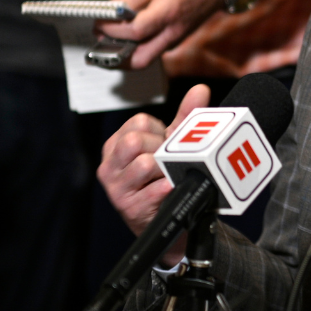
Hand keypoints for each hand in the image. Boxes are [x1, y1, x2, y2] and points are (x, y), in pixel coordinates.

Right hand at [97, 84, 210, 240]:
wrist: (167, 221)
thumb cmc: (162, 178)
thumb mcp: (171, 146)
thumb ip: (185, 117)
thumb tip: (200, 89)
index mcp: (115, 145)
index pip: (138, 122)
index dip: (160, 132)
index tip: (164, 146)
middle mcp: (110, 166)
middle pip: (135, 141)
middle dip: (160, 150)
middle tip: (167, 163)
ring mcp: (117, 188)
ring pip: (144, 164)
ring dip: (165, 170)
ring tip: (169, 177)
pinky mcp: (130, 208)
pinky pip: (154, 190)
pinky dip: (168, 188)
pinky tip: (172, 189)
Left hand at [98, 0, 237, 68]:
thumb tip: (110, 9)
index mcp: (168, 13)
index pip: (134, 32)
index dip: (112, 29)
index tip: (99, 20)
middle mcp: (172, 33)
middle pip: (139, 60)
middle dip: (114, 55)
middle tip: (100, 39)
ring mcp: (174, 40)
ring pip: (144, 59)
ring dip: (123, 54)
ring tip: (108, 38)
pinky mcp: (174, 40)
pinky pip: (151, 51)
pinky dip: (134, 48)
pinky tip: (124, 34)